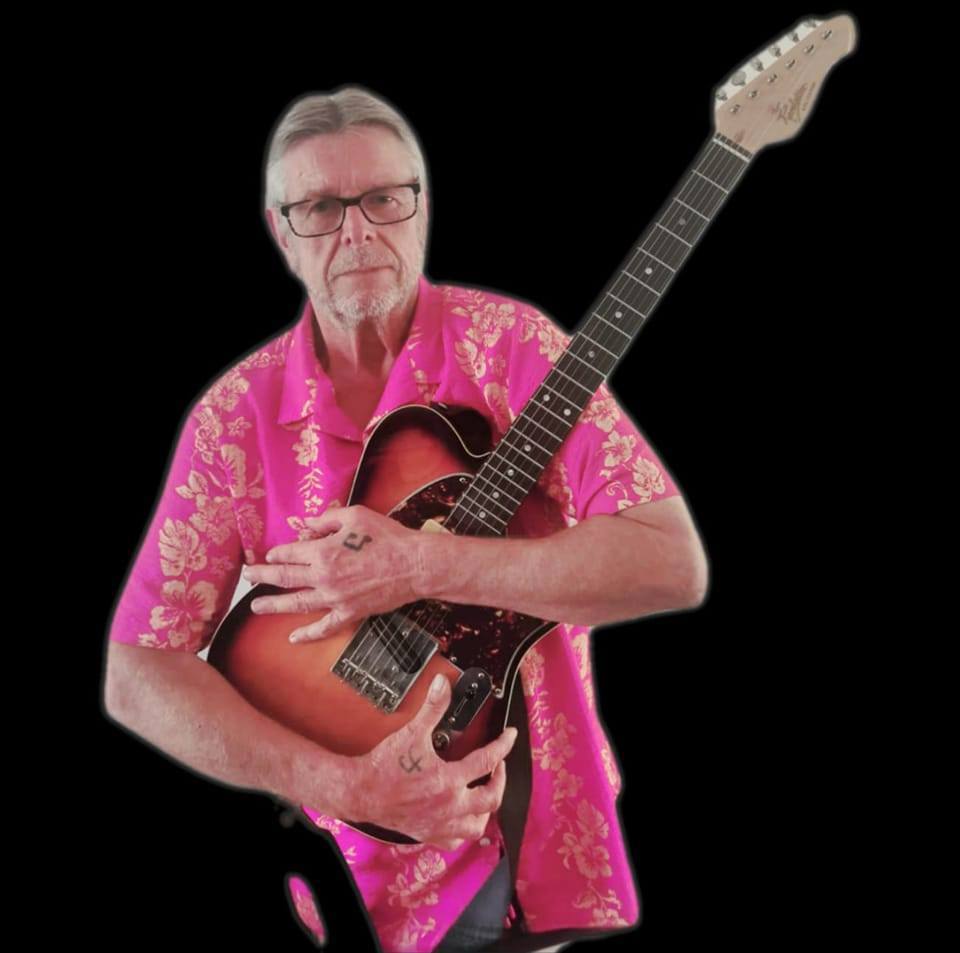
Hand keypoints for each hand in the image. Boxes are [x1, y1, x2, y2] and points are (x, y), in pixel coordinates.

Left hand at [241, 505, 427, 642]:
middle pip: (284, 577)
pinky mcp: (349, 613)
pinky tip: (293, 638)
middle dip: (262, 576)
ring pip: (296, 604)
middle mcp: (323, 577)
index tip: (271, 553)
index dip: (278, 552)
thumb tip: (306, 525)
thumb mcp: (355, 516)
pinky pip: (324, 627)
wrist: (414, 565)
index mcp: (322, 552)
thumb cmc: (387, 536)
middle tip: (248, 576)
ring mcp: (335, 599)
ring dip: (273, 605)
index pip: (289, 552)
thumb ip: (326, 519)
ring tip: (256, 606)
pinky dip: (307, 635)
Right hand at [352, 673, 518, 849]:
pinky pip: (454, 841)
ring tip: (484, 793)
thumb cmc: (385, 765)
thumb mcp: (412, 731)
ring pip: (477, 825)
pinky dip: (463, 830)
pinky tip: (463, 817)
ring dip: (486, 809)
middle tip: (498, 765)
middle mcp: (449, 805)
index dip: (503, 745)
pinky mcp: (428, 833)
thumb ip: (432, 707)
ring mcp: (440, 823)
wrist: (361, 791)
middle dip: (500, 779)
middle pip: (491, 797)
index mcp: (448, 779)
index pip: (487, 760)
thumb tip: (443, 684)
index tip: (509, 736)